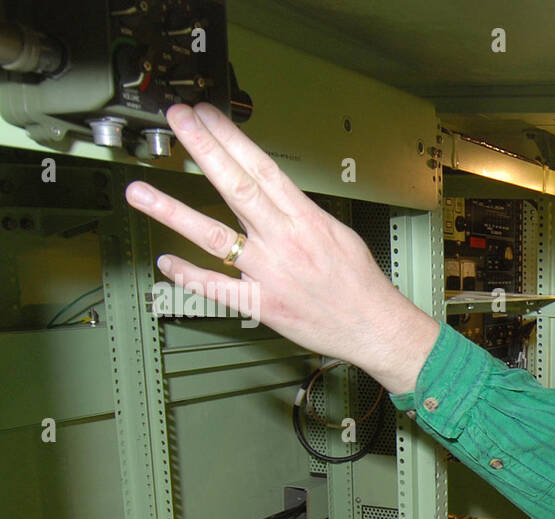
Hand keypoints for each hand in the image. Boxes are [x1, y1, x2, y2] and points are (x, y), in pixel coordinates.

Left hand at [123, 103, 438, 393]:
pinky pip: (216, 288)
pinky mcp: (261, 304)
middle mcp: (284, 241)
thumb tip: (273, 196)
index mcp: (306, 219)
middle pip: (235, 187)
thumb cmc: (360, 284)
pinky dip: (188, 275)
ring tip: (140, 192)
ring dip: (173, 212)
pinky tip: (165, 260)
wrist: (376, 328)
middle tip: (177, 122)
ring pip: (214, 236)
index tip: (206, 115)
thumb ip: (300, 214)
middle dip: (203, 150)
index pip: (261, 168)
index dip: (230, 138)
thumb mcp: (338, 234)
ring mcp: (269, 273)